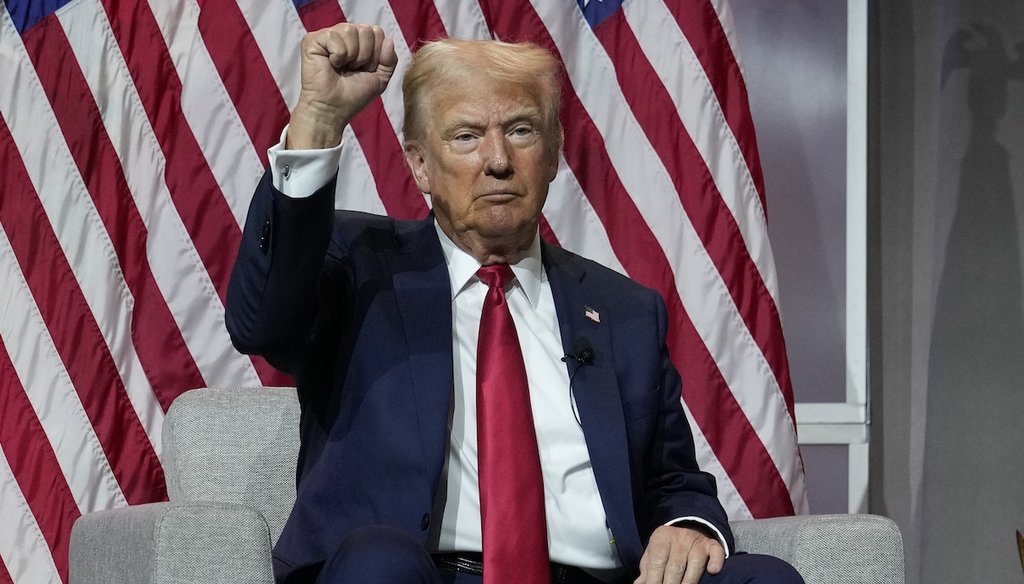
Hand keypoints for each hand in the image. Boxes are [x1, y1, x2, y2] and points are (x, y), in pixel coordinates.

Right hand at [288, 23, 397, 148]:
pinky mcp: (312, 40)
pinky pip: (334, 36)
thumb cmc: (353, 95)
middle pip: (367, 29)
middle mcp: (344, 34)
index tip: (365, 69)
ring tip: (342, 67)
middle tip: (352, 69)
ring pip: (350, 30)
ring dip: (351, 55)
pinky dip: (337, 55)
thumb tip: (389, 40)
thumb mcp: (380, 78)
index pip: (377, 31)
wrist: (333, 109)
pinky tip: (331, 64)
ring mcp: (328, 35)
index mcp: (359, 40)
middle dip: (365, 55)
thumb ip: (390, 60)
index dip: (377, 54)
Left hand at [634, 525, 724, 583]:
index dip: (654, 579)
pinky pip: (716, 552)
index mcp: (661, 537)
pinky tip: (712, 571)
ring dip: (689, 582)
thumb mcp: (653, 554)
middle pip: (675, 566)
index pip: (657, 561)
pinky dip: (715, 561)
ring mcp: (696, 540)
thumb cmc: (666, 549)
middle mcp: (679, 537)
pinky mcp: (711, 544)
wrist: (685, 531)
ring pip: (695, 563)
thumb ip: (647, 570)